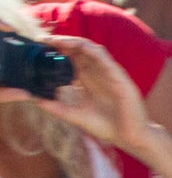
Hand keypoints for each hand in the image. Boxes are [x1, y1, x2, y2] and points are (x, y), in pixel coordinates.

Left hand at [5, 36, 159, 155]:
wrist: (130, 138)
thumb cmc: (107, 127)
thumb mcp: (74, 115)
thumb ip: (56, 107)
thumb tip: (35, 99)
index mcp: (89, 81)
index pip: (72, 59)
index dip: (57, 51)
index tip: (39, 47)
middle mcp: (99, 74)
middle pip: (80, 51)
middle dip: (62, 43)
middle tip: (43, 39)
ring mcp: (110, 74)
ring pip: (92, 51)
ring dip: (75, 42)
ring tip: (57, 40)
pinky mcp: (121, 78)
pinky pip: (107, 59)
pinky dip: (93, 51)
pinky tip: (80, 46)